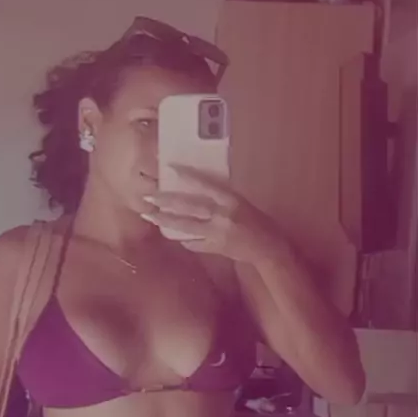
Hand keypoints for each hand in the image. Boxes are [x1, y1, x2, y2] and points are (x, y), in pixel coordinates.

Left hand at [141, 164, 266, 262]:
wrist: (269, 248)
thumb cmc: (258, 221)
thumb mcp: (242, 203)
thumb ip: (221, 197)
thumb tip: (198, 189)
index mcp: (232, 200)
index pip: (207, 184)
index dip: (188, 176)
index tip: (170, 168)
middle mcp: (223, 215)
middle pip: (190, 207)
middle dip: (167, 202)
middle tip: (149, 197)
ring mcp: (218, 234)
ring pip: (187, 226)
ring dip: (167, 221)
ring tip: (151, 216)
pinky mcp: (215, 248)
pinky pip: (194, 243)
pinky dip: (183, 239)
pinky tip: (171, 235)